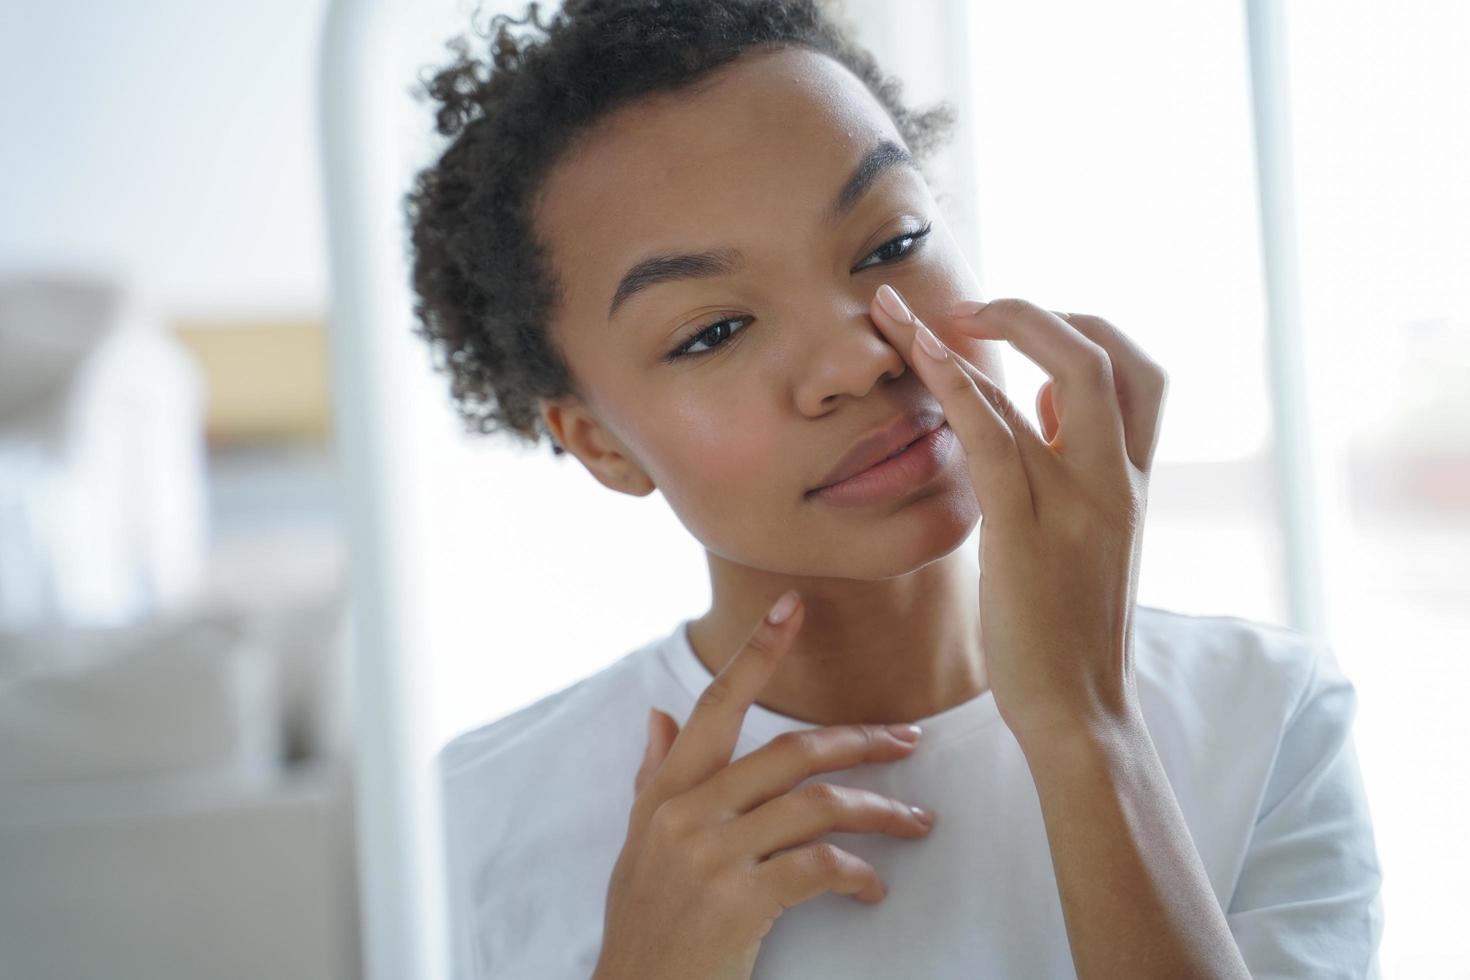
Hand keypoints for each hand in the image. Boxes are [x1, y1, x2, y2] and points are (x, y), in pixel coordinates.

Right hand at [593, 591, 935, 979]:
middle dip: (859, 741)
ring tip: (916, 822)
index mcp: (665, 792)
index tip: (793, 607)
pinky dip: (858, 873)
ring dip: (879, 811)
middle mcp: (686, 813)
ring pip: (817, 804)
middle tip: (907, 741)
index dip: (757, 653)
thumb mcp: (639, 845)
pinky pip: (819, 865)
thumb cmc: (645, 924)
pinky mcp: (739, 899)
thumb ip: (655, 777)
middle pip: (790, 752)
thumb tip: (660, 716)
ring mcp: (712, 854)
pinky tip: (873, 888)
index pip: (716, 706)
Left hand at [868, 284, 1168, 750]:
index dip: (1079, 330)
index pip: (1137, 373)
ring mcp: (1080, 505)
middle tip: (968, 310)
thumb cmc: (1070, 629)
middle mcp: (1118, 482)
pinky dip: (955, 387)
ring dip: (970, 337)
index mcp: (1132, 483)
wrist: (1081, 712)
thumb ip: (1067, 470)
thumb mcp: (1083, 539)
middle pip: (1107, 356)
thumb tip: (1036, 408)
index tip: (1016, 326)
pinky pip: (994, 438)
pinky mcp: (1028, 533)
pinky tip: (917, 359)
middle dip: (1036, 314)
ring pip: (1052, 382)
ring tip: (903, 316)